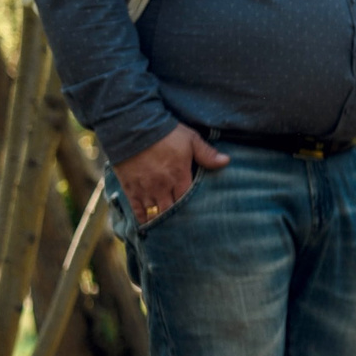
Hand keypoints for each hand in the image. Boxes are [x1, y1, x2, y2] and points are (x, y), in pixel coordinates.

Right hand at [114, 124, 229, 224]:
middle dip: (179, 220)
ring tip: (168, 229)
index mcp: (179, 176)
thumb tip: (226, 161)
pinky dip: (142, 218)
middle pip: (172, 211)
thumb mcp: (190, 140)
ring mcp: (145, 188)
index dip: (194, 210)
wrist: (132, 126)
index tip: (200, 218)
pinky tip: (147, 225)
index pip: (189, 201)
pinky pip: (136, 208)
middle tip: (186, 229)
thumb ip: (207, 153)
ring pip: (155, 212)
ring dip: (162, 221)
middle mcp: (162, 186)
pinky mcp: (130, 187)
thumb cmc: (165, 132)